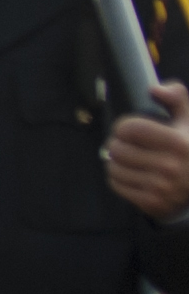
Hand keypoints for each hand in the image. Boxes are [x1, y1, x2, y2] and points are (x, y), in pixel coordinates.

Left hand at [108, 85, 188, 221]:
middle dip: (118, 144)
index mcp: (179, 143)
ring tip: (128, 160)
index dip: (124, 127)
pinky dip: (117, 178)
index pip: (129, 128)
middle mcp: (171, 167)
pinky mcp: (152, 204)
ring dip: (115, 162)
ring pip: (113, 167)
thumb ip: (176, 97)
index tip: (129, 130)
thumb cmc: (188, 148)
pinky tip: (131, 174)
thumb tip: (153, 89)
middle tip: (127, 146)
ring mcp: (162, 188)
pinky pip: (116, 185)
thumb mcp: (187, 120)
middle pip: (117, 149)